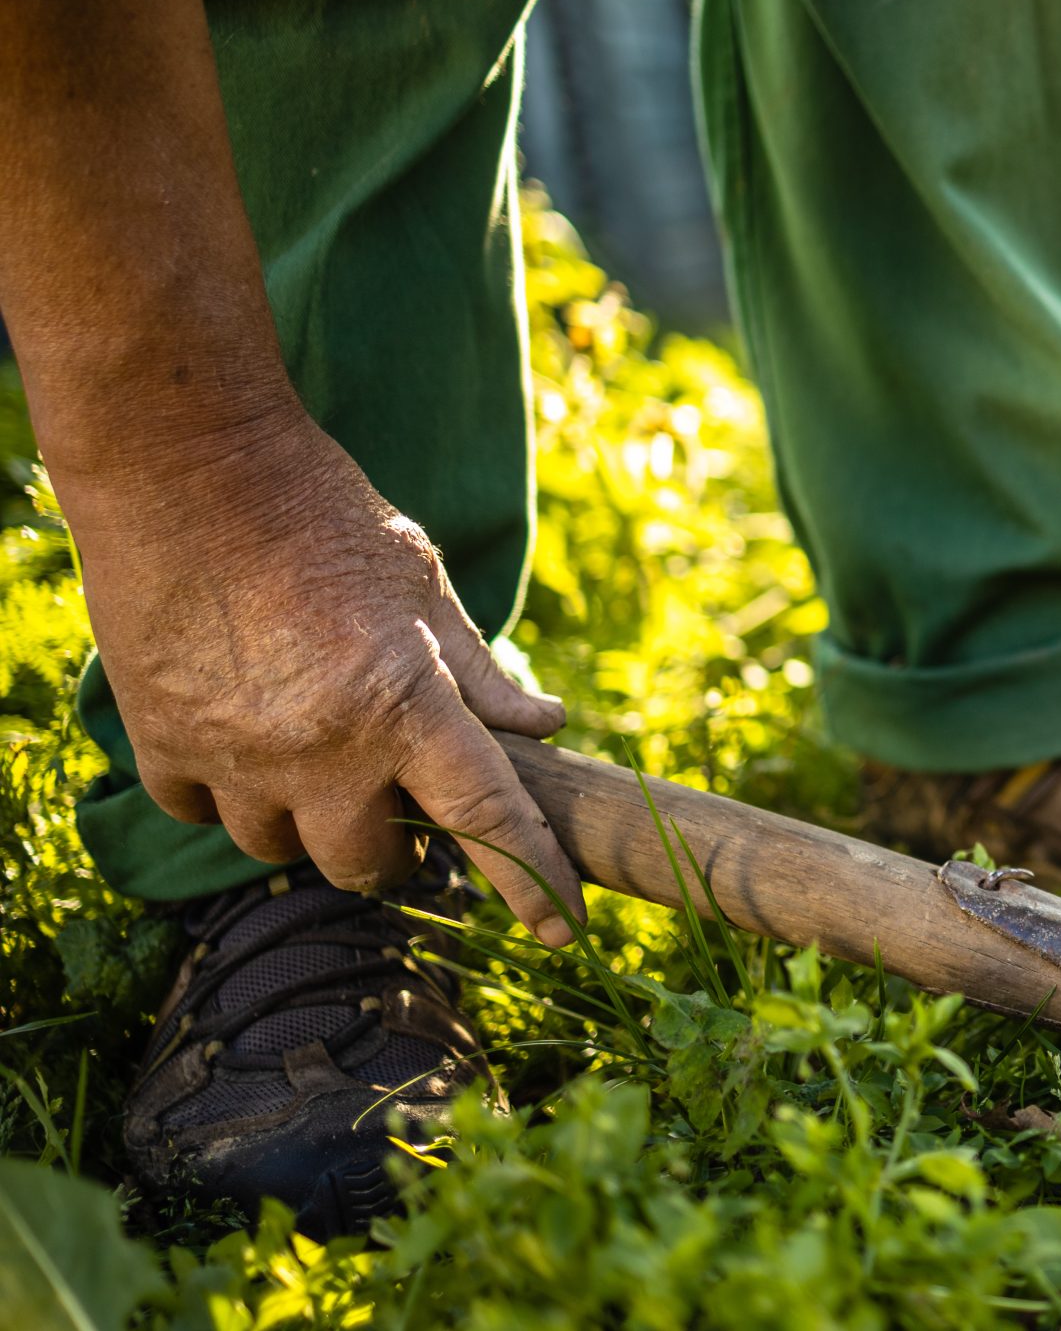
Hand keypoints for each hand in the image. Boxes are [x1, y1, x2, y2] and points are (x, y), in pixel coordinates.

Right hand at [72, 408, 584, 943]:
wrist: (191, 468)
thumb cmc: (324, 515)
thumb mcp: (423, 585)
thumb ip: (482, 671)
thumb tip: (545, 727)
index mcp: (406, 703)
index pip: (488, 818)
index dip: (531, 880)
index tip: (562, 929)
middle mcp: (321, 748)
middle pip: (372, 864)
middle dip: (400, 855)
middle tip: (411, 819)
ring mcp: (236, 754)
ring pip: (282, 850)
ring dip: (313, 825)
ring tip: (325, 767)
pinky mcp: (163, 742)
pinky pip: (203, 814)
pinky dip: (232, 797)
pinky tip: (249, 749)